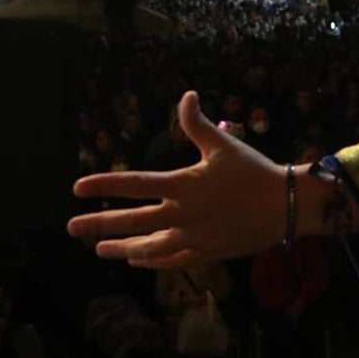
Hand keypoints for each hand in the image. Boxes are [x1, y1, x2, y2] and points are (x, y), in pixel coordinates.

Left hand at [68, 91, 284, 267]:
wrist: (287, 206)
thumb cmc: (255, 171)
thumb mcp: (225, 144)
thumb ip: (197, 124)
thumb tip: (186, 95)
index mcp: (184, 184)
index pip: (135, 184)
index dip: (104, 185)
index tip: (77, 189)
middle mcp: (184, 214)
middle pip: (133, 221)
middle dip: (99, 225)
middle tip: (71, 228)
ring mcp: (194, 237)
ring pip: (148, 247)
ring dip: (121, 249)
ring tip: (99, 250)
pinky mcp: (207, 253)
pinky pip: (172, 261)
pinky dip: (152, 261)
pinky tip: (137, 261)